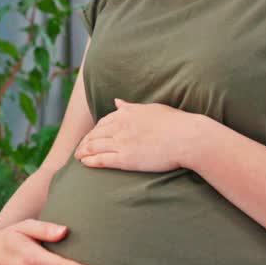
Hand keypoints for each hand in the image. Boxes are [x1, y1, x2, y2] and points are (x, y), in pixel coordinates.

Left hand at [73, 98, 205, 171]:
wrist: (187, 138)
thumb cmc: (175, 123)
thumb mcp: (151, 109)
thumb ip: (131, 107)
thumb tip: (117, 101)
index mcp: (126, 113)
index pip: (103, 122)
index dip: (95, 130)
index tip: (91, 136)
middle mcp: (120, 126)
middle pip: (95, 134)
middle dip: (85, 141)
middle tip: (80, 148)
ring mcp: (122, 142)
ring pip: (94, 146)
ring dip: (83, 151)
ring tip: (78, 157)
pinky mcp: (126, 159)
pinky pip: (102, 159)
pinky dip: (90, 161)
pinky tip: (84, 164)